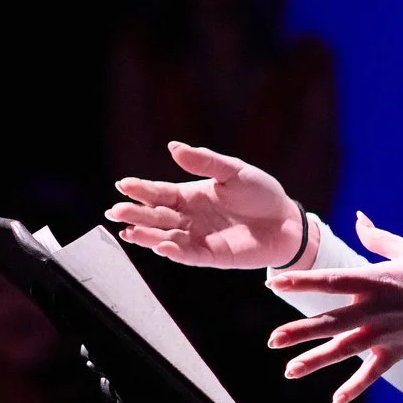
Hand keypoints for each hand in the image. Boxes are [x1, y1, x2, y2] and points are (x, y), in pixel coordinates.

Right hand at [106, 142, 306, 269]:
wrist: (287, 221)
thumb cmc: (260, 193)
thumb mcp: (233, 171)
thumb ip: (205, 162)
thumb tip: (173, 147)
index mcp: (189, 196)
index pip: (159, 193)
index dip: (140, 190)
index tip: (122, 184)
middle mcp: (188, 218)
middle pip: (156, 216)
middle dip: (135, 213)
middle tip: (115, 210)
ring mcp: (198, 238)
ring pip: (165, 237)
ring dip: (146, 235)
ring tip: (128, 231)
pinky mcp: (212, 255)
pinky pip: (189, 255)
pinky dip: (175, 252)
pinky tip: (161, 246)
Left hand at [265, 214, 402, 402]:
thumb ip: (379, 239)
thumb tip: (359, 219)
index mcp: (376, 280)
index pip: (330, 281)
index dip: (301, 282)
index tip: (273, 283)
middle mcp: (376, 308)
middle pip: (331, 321)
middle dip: (299, 331)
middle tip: (272, 340)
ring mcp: (387, 333)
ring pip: (345, 348)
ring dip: (316, 360)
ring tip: (290, 371)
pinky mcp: (400, 351)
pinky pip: (372, 373)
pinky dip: (354, 388)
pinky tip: (334, 402)